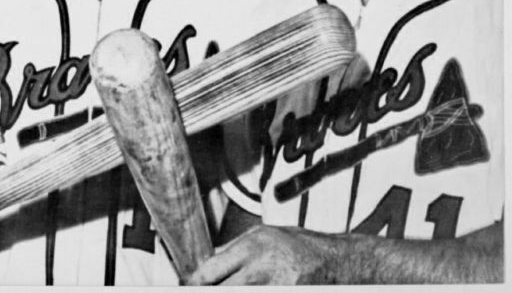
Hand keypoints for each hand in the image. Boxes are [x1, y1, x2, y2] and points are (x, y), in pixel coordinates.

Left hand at [187, 223, 338, 284]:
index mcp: (253, 247)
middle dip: (209, 290)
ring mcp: (277, 288)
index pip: (211, 270)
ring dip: (232, 292)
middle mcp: (263, 269)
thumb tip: (206, 261)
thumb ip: (233, 250)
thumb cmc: (300, 246)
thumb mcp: (263, 235)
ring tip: (236, 284)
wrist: (337, 262)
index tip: (186, 285)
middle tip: (200, 289)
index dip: (194, 282)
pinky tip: (252, 288)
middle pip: (223, 290)